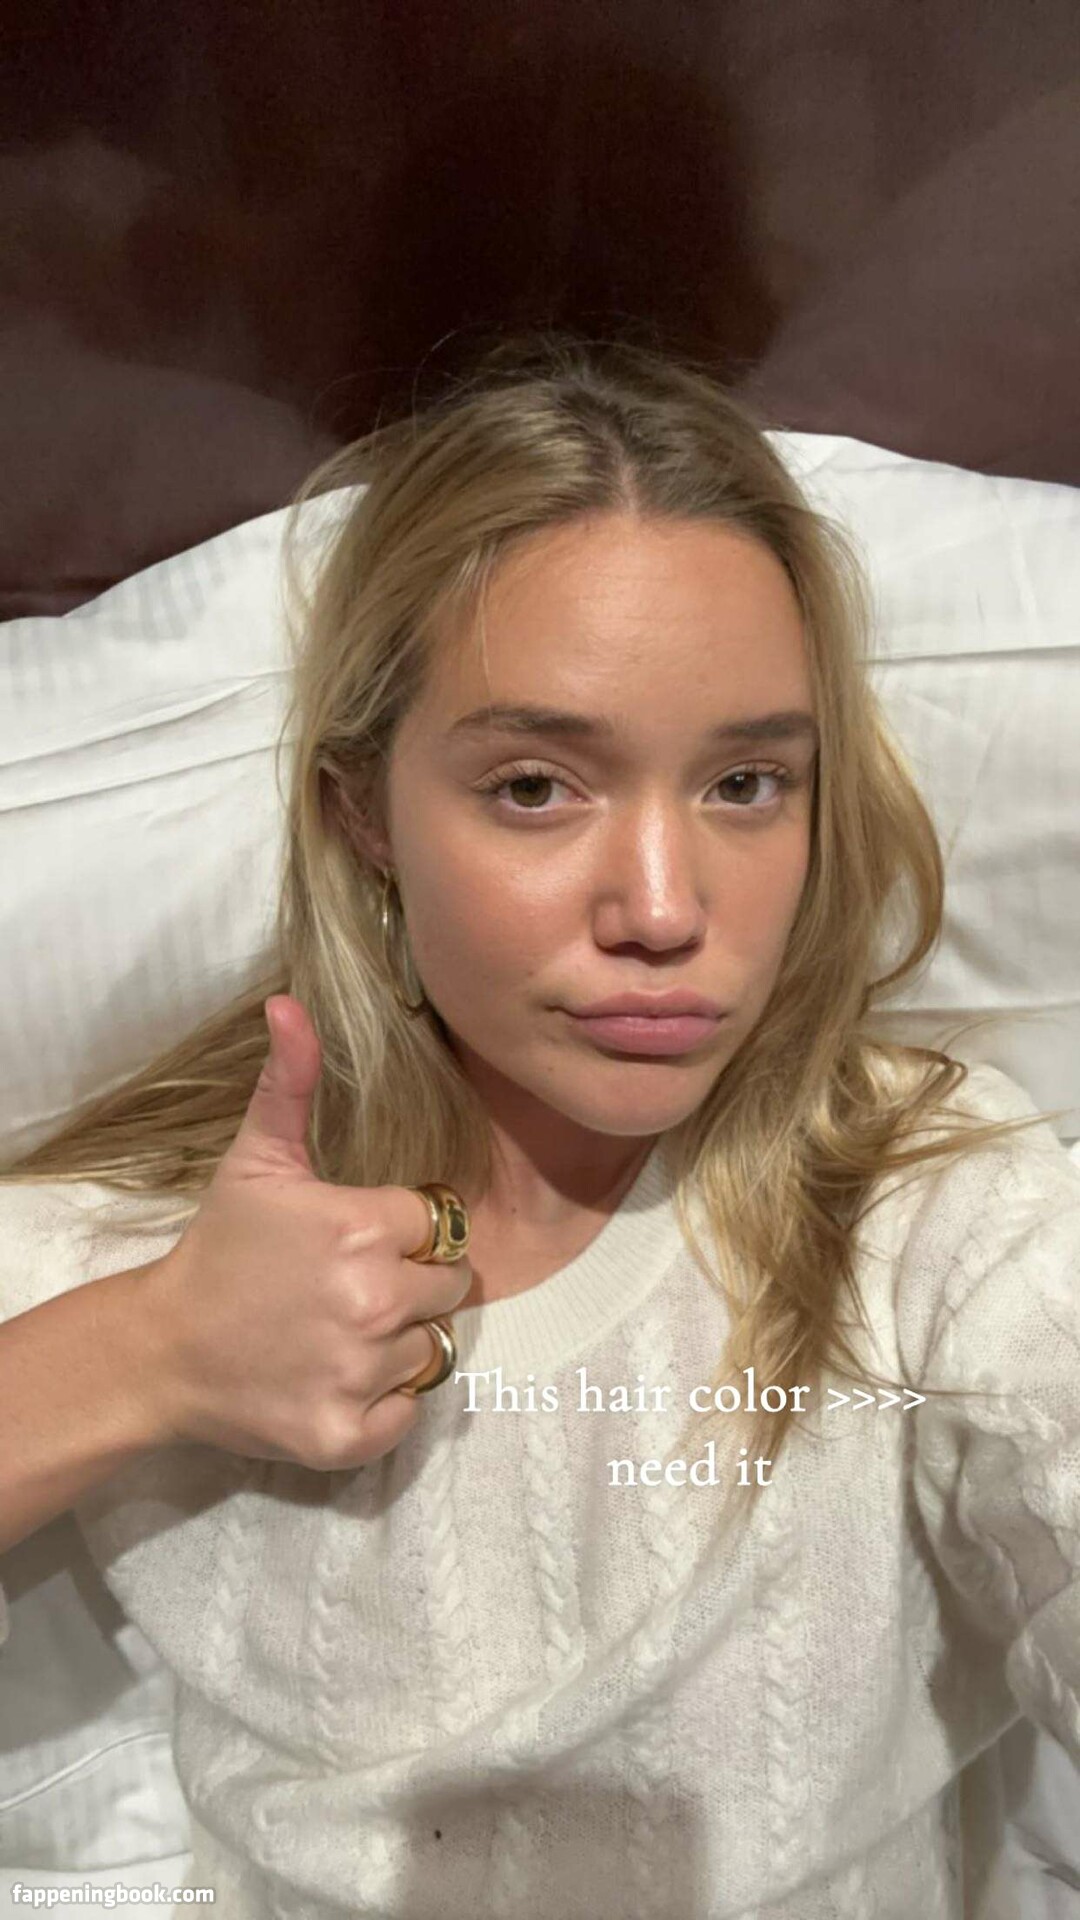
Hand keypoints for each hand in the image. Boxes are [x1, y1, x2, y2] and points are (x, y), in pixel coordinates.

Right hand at [141, 995, 471, 1468]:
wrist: (160, 1352)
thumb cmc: (217, 1250)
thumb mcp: (256, 1159)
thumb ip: (289, 1081)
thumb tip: (291, 1003)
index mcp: (362, 1227)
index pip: (438, 1223)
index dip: (404, 1228)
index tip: (361, 1238)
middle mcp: (372, 1300)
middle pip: (449, 1287)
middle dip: (412, 1284)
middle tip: (353, 1287)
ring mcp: (360, 1372)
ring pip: (431, 1351)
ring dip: (397, 1344)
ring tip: (339, 1332)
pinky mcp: (345, 1434)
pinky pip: (409, 1415)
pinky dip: (383, 1406)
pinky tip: (338, 1378)